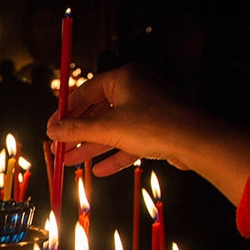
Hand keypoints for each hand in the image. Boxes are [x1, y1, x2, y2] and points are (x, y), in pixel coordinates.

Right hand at [46, 63, 203, 175]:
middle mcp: (136, 90)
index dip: (65, 111)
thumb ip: (77, 130)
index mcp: (124, 78)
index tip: (51, 128)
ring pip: (112, 129)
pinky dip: (114, 155)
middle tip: (59, 147)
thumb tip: (51, 131)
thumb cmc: (154, 125)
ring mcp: (148, 110)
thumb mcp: (108, 128)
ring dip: (92, 147)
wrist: (198, 142)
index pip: (85, 91)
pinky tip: (99, 171)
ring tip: (70, 162)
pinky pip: (129, 141)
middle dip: (77, 133)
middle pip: (98, 112)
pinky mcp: (157, 130)